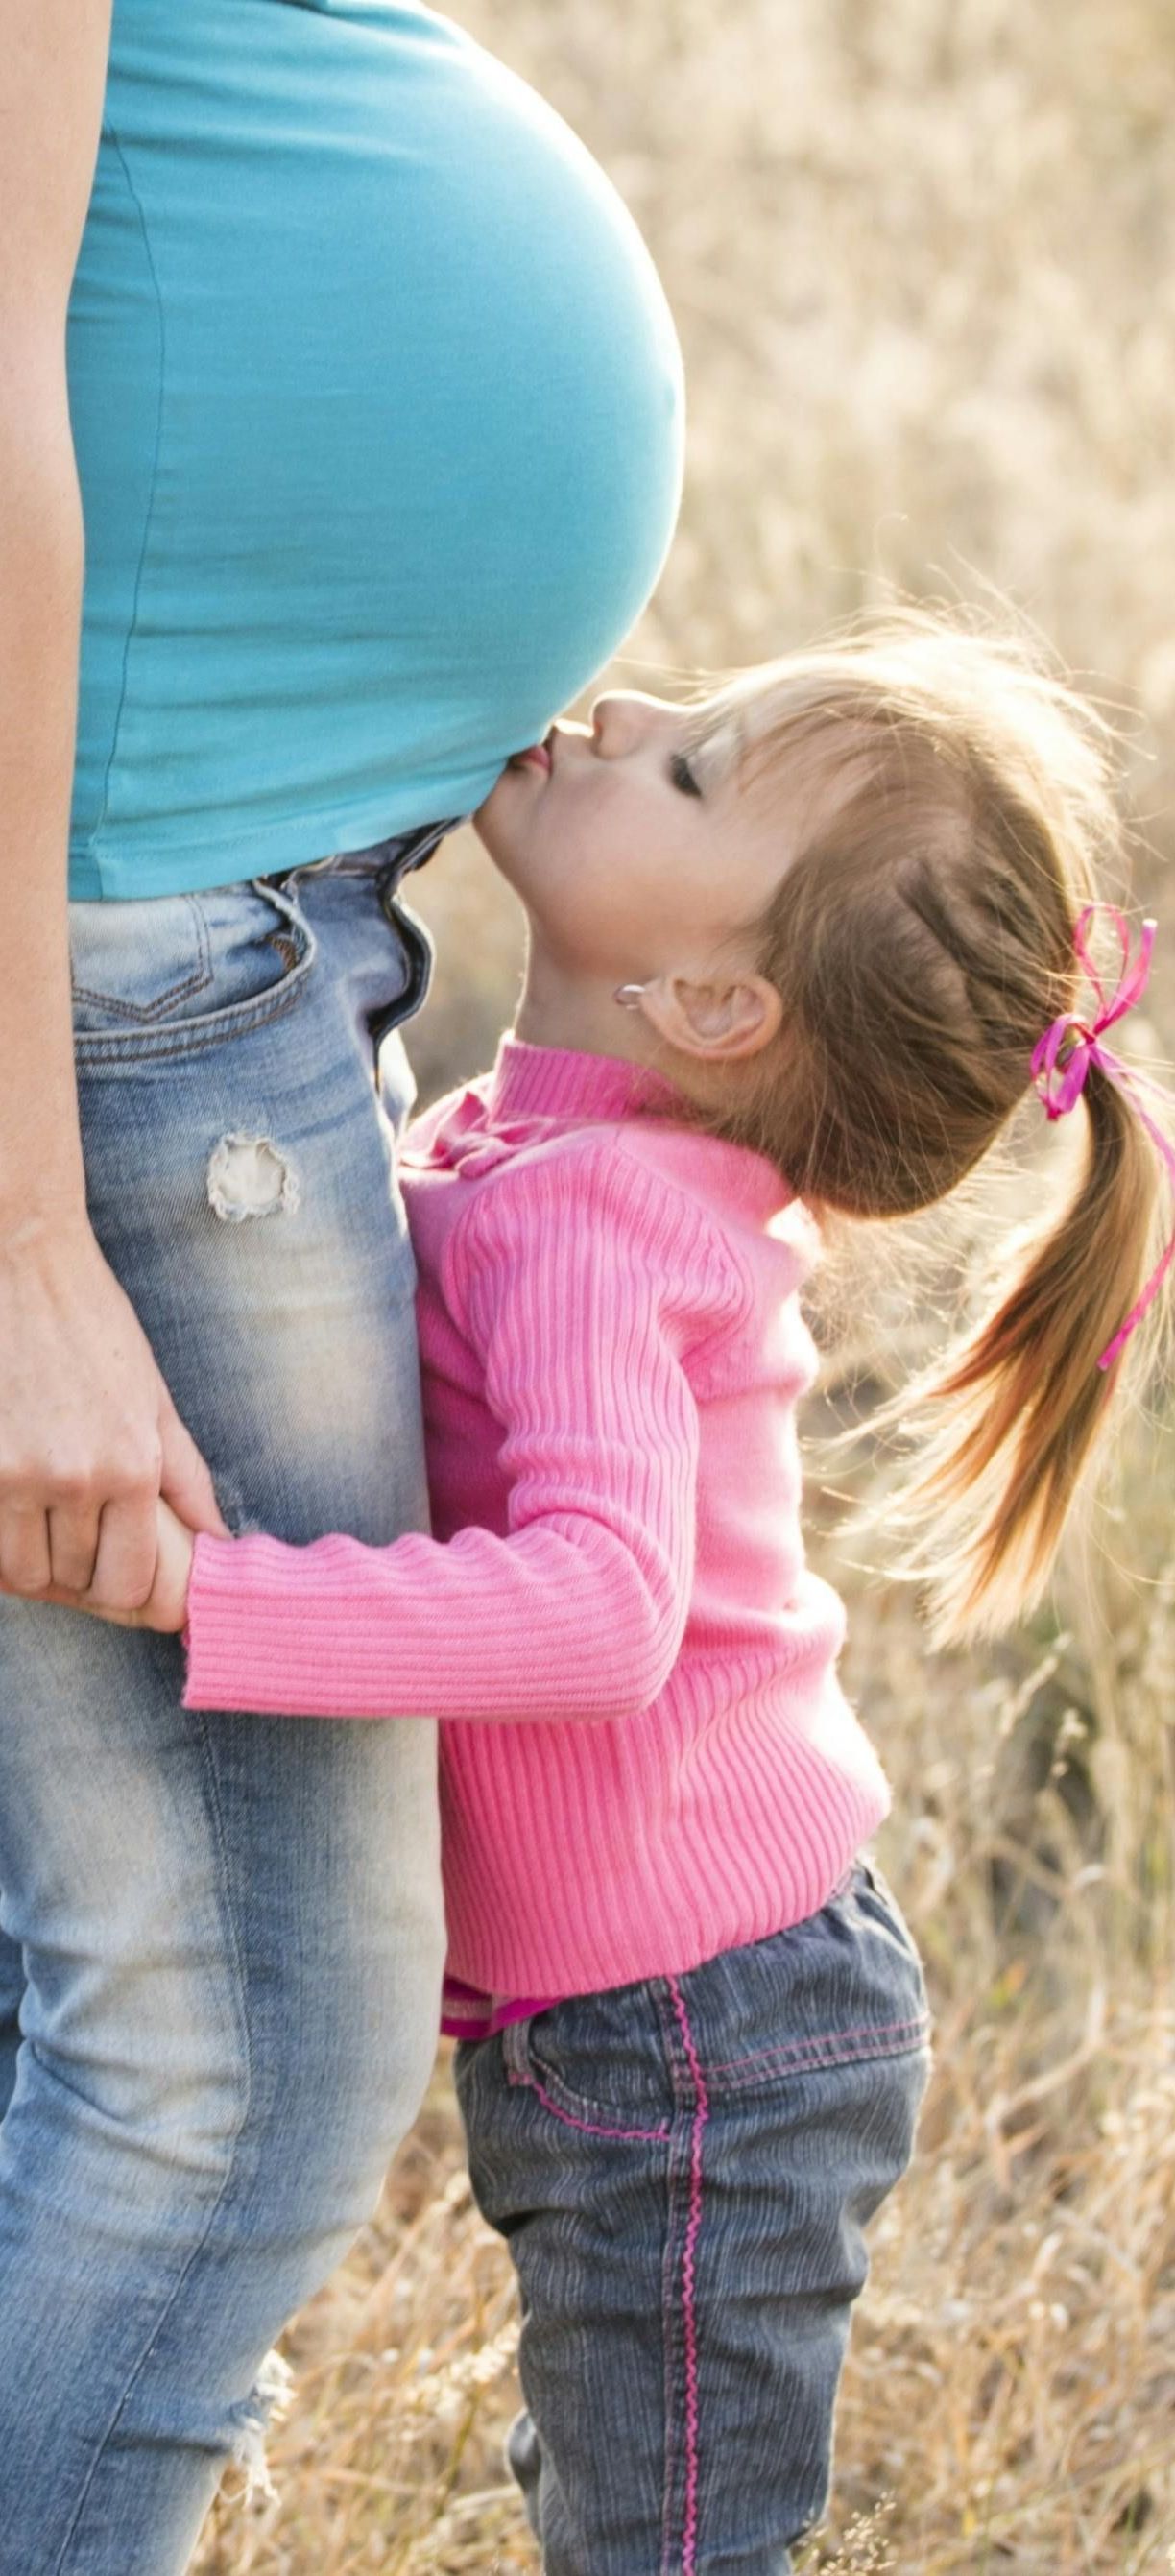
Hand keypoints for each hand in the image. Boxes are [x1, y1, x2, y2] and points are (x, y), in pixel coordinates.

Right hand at [0, 1216, 226, 1606]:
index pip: (131, 1583)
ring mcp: (14, 1473)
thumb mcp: (153, 1396)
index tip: (120, 1580)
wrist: (21, 1260)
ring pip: (22, 1572)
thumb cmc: (91, 1322)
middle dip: (79, 1576)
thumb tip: (216, 1539)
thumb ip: (185, 1476)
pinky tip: (14, 1512)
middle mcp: (74, 1477)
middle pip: (74, 1583)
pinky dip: (0, 1540)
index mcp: (132, 1464)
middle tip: (80, 1550)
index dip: (126, 1595)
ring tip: (43, 1525)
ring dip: (34, 1561)